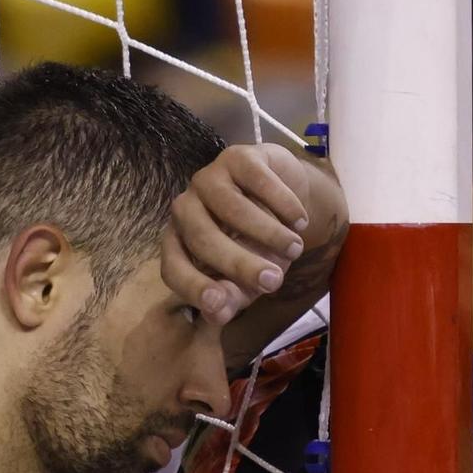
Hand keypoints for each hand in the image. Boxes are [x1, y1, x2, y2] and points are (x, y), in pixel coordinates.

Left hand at [161, 143, 340, 325]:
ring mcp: (208, 179)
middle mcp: (185, 209)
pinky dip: (282, 203)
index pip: (173, 268)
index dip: (193, 287)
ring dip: (267, 232)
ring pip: (232, 208)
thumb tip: (219, 315)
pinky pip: (258, 181)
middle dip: (239, 264)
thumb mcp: (248, 277)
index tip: (219, 304)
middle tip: (273, 281)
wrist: (284, 196)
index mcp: (179, 243)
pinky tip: (299, 219)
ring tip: (295, 248)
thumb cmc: (259, 244)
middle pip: (203, 239)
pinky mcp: (236, 157)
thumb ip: (232, 296)